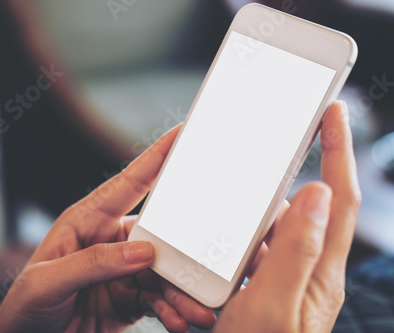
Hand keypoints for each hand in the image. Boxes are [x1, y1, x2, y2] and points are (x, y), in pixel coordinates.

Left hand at [0, 125, 215, 332]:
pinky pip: (161, 299)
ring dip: (185, 291)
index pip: (128, 183)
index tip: (183, 132)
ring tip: (200, 311)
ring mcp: (123, 270)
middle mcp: (111, 241)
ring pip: (166, 272)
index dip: (156, 157)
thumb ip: (93, 263)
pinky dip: (174, 310)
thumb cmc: (24, 306)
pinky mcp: (131, 298)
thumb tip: (143, 252)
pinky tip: (180, 321)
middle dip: (186, 249)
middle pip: (160, 234)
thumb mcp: (48, 281)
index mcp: (87, 220)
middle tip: (211, 259)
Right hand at [214, 101, 361, 331]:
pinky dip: (222, 259)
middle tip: (241, 183)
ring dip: (234, 236)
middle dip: (265, 196)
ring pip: (259, 237)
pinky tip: (203, 278)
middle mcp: (302, 271)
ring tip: (212, 261)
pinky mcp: (256, 292)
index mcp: (317, 270)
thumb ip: (296, 252)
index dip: (338, 152)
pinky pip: (240, 261)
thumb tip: (317, 194)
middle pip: (291, 212)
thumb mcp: (273, 308)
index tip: (331, 113)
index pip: (339, 199)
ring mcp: (277, 282)